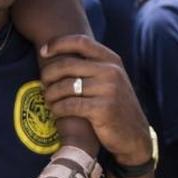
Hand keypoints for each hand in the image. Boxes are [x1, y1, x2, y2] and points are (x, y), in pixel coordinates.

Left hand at [39, 35, 151, 165]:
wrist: (135, 135)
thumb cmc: (116, 105)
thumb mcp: (111, 79)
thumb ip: (93, 65)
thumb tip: (57, 55)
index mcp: (112, 60)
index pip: (81, 42)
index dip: (58, 44)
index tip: (44, 52)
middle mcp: (111, 71)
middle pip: (67, 64)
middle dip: (48, 73)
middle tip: (42, 83)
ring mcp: (108, 90)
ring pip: (65, 86)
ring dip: (50, 94)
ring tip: (48, 100)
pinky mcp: (102, 109)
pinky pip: (69, 105)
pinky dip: (57, 109)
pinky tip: (56, 112)